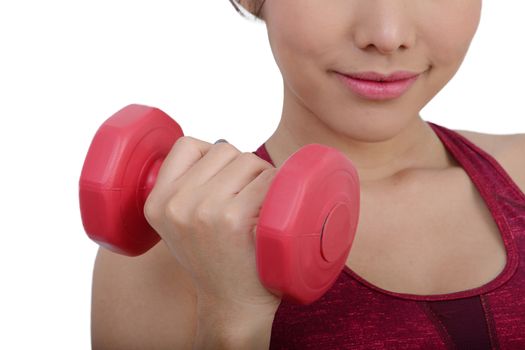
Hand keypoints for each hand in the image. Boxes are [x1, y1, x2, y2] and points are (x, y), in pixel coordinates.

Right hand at [144, 136, 281, 310]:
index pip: (187, 145)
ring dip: (264, 177)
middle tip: (249, 199)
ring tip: (260, 207)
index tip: (224, 180)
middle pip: (225, 150)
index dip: (212, 156)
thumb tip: (221, 146)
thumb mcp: (181, 223)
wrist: (232, 305)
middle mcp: (176, 204)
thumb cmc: (214, 259)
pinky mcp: (234, 219)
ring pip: (249, 160)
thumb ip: (187, 187)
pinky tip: (271, 214)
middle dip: (244, 169)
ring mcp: (205, 211)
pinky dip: (280, 190)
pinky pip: (270, 179)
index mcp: (157, 202)